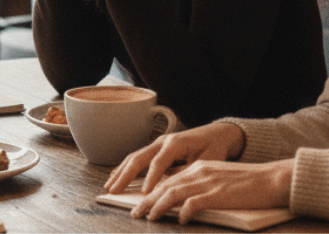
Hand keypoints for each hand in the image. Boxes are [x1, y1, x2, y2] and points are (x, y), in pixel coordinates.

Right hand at [105, 121, 244, 194]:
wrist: (218, 133)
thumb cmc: (215, 147)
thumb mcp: (208, 161)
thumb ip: (189, 172)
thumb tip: (173, 186)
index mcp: (176, 143)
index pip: (158, 162)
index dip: (151, 179)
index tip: (145, 193)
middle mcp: (163, 141)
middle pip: (139, 158)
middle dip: (125, 176)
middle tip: (114, 191)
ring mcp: (157, 144)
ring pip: (134, 157)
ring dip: (121, 172)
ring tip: (109, 186)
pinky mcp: (156, 149)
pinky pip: (137, 158)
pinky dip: (125, 168)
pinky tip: (117, 176)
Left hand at [127, 159, 292, 223]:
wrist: (274, 179)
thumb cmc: (250, 183)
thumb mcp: (220, 179)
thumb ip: (202, 186)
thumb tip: (184, 202)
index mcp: (200, 167)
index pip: (168, 179)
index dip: (151, 191)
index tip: (141, 202)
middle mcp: (200, 171)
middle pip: (165, 186)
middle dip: (147, 200)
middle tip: (135, 212)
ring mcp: (208, 182)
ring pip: (173, 193)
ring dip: (158, 206)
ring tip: (149, 217)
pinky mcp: (218, 194)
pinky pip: (194, 203)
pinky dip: (184, 212)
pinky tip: (181, 220)